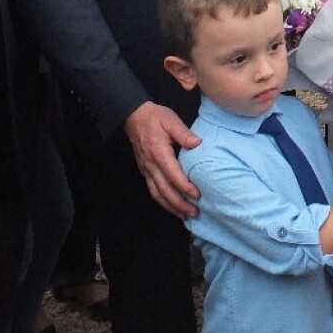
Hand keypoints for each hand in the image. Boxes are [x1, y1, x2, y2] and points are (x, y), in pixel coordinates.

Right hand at [123, 101, 201, 217]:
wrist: (134, 116)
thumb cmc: (155, 118)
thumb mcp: (171, 120)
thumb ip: (184, 133)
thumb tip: (198, 143)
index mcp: (158, 152)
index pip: (172, 174)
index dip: (184, 186)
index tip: (197, 194)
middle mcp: (150, 165)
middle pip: (164, 190)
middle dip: (179, 203)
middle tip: (194, 212)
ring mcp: (146, 170)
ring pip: (157, 194)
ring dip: (171, 207)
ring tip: (185, 215)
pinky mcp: (145, 171)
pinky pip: (153, 190)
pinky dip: (163, 202)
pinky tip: (173, 207)